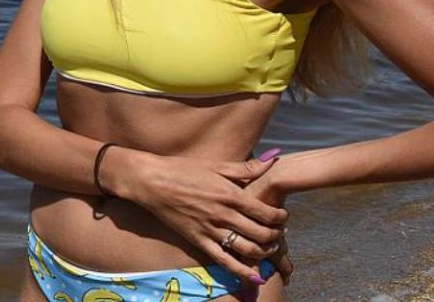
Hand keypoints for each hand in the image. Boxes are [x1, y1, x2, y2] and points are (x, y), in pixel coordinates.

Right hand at [106, 149, 287, 284]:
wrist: (151, 181)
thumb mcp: (215, 165)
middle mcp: (223, 214)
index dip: (280, 217)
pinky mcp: (198, 240)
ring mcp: (210, 230)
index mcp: (229, 194)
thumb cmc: (182, 169)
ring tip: (268, 248)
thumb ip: (246, 167)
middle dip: (275, 235)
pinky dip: (242, 270)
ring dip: (264, 252)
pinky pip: (224, 260)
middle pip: (260, 233)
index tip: (282, 216)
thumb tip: (273, 158)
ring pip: (247, 248)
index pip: (265, 212)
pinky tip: (255, 276)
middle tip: (279, 233)